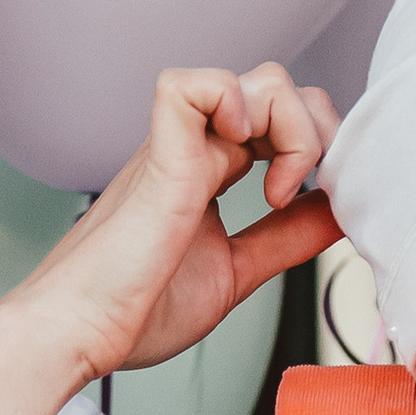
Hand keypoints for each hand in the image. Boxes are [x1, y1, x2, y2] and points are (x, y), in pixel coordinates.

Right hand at [0, 64, 340, 388]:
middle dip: (320, 133)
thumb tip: (340, 214)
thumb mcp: (237, 271)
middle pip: (282, 88)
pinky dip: (235, 104)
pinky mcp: (160, 156)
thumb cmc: (132, 312)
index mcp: (210, 171)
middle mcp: (196, 149)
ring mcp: (178, 147)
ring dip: (292, 128)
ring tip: (279, 191)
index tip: (321, 204)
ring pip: (258, 79)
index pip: (284, 121)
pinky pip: (193, 86)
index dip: (319, 147)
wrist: (76, 335)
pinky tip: (244, 157)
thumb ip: (286, 239)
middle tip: (310, 193)